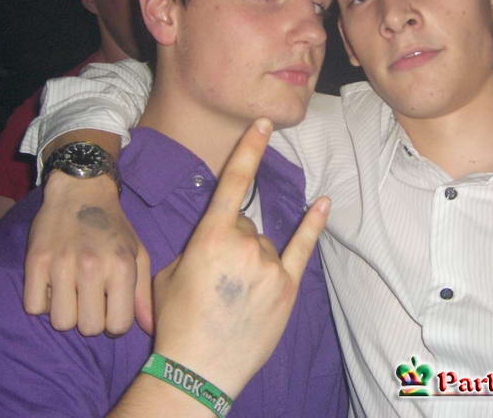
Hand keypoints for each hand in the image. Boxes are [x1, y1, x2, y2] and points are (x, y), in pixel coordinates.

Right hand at [23, 172, 152, 335]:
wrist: (81, 192)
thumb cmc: (113, 228)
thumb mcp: (137, 255)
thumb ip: (143, 294)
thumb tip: (150, 328)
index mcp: (122, 266)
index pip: (118, 325)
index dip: (115, 323)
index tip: (111, 309)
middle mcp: (92, 266)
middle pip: (89, 328)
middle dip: (91, 320)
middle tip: (91, 300)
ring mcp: (61, 264)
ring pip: (61, 323)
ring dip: (67, 313)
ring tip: (72, 292)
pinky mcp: (35, 261)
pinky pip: (34, 308)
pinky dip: (43, 303)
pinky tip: (53, 285)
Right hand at [150, 118, 329, 395]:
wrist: (196, 369)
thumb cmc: (176, 321)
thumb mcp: (170, 274)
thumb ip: (197, 245)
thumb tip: (218, 238)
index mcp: (210, 236)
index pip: (233, 183)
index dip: (249, 149)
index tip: (263, 125)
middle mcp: (244, 244)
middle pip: (244, 224)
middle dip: (231, 243)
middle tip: (218, 280)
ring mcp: (270, 265)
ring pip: (264, 243)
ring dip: (252, 259)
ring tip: (235, 295)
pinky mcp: (287, 286)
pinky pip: (302, 247)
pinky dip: (313, 225)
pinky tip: (323, 204)